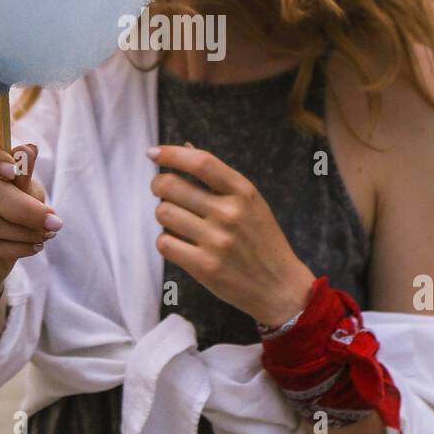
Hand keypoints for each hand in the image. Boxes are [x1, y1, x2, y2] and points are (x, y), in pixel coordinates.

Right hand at [0, 130, 60, 287]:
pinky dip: (15, 248)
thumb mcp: (20, 189)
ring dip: (24, 231)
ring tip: (46, 234)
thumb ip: (22, 172)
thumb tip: (29, 149)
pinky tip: (33, 247)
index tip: (13, 170)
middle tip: (54, 221)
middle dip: (25, 208)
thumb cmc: (6, 210)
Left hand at [148, 144, 314, 325]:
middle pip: (171, 185)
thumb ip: (218, 177)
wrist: (279, 286)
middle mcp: (229, 212)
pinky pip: (164, 243)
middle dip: (158, 186)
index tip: (154, 153)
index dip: (172, 154)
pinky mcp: (204, 266)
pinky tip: (178, 242)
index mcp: (243, 191)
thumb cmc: (261, 240)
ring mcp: (216, 240)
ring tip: (177, 221)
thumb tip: (185, 147)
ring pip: (163, 213)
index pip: (201, 162)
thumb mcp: (250, 202)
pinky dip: (166, 241)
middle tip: (162, 191)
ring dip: (164, 215)